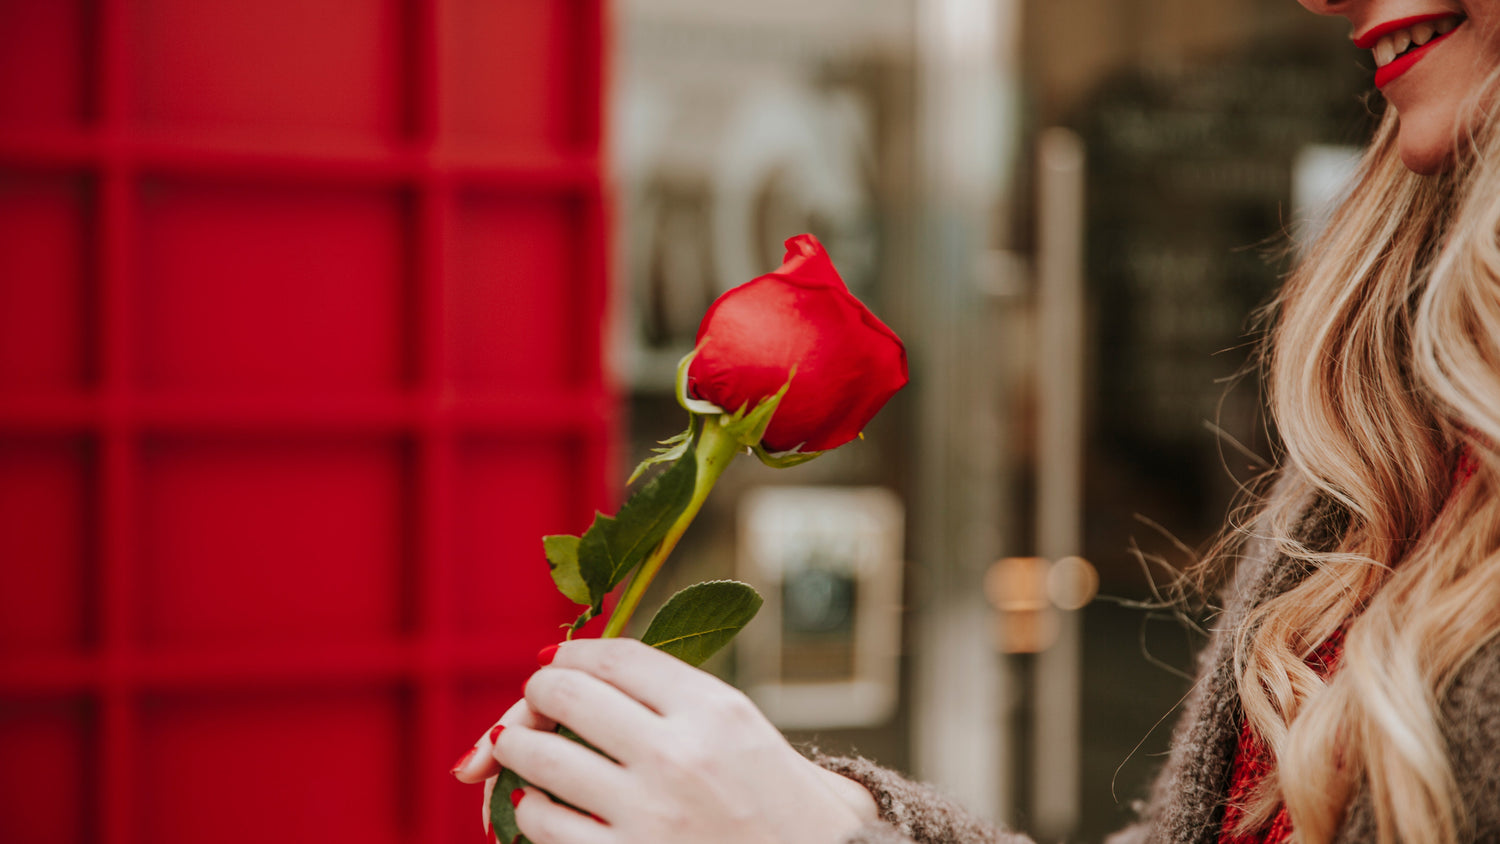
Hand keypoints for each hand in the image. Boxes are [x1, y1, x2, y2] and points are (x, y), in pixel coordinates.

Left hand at [452, 638, 875, 843]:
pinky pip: (543, 824)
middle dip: (537, 695)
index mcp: (717, 710)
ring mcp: (649, 813)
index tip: (557, 660)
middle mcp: (680, 754)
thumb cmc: (788, 813)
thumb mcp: (754, 736)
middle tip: (534, 706)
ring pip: (540, 758)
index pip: (617, 656)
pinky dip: (529, 811)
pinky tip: (540, 808)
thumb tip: (604, 673)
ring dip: (515, 748)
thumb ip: (688, 700)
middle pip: (567, 694)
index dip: (574, 652)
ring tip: (516, 750)